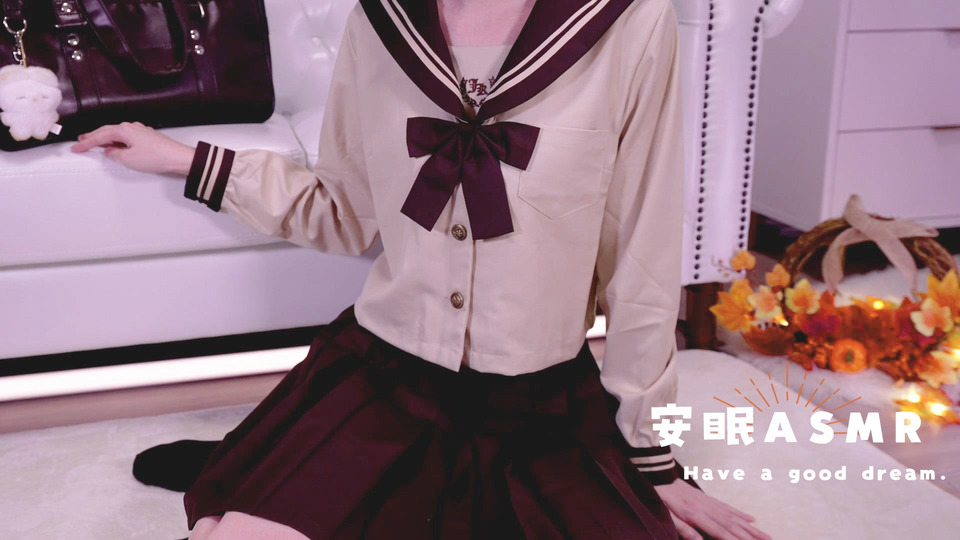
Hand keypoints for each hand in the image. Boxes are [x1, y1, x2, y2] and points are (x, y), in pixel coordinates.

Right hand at [70, 121, 196, 175]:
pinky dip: (117, 140)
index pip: (99, 136)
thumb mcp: (128, 159)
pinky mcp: (146, 137)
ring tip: (94, 142)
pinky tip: (115, 145)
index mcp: (123, 130)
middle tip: (81, 141)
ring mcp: (139, 131)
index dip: (86, 143)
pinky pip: (126, 137)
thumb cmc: (156, 157)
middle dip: (93, 137)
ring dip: (105, 138)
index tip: (76, 147)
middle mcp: (131, 127)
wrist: (178, 157)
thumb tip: (110, 151)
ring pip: (117, 133)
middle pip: (106, 131)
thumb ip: (115, 154)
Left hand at [654, 479, 770, 539]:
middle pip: (733, 526)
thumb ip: (685, 529)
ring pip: (734, 517)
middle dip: (751, 537)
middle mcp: (707, 508)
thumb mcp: (668, 516)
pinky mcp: (708, 498)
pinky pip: (728, 507)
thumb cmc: (661, 498)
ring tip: (766, 536)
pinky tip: (751, 519)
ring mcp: (709, 502)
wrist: (659, 475)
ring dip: (751, 528)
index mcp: (696, 515)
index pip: (720, 531)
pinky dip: (741, 514)